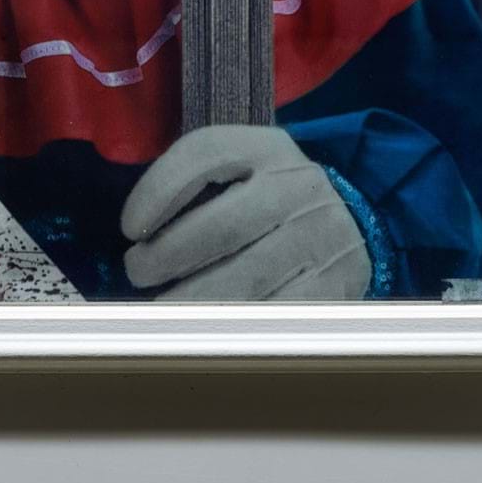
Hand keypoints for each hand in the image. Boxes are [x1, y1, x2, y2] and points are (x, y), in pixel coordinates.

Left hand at [121, 125, 372, 301]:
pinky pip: (274, 313)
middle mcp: (297, 187)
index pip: (205, 154)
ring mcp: (318, 237)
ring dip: (191, 301)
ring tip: (163, 310)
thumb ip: (194, 184)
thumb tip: (137, 232)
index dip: (158, 190)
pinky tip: (208, 332)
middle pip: (220, 226)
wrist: (353, 222)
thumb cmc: (272, 198)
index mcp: (267, 149)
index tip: (128, 227)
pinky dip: (233, 326)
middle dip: (166, 256)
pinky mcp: (333, 284)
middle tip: (138, 273)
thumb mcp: (243, 169)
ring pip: (245, 278)